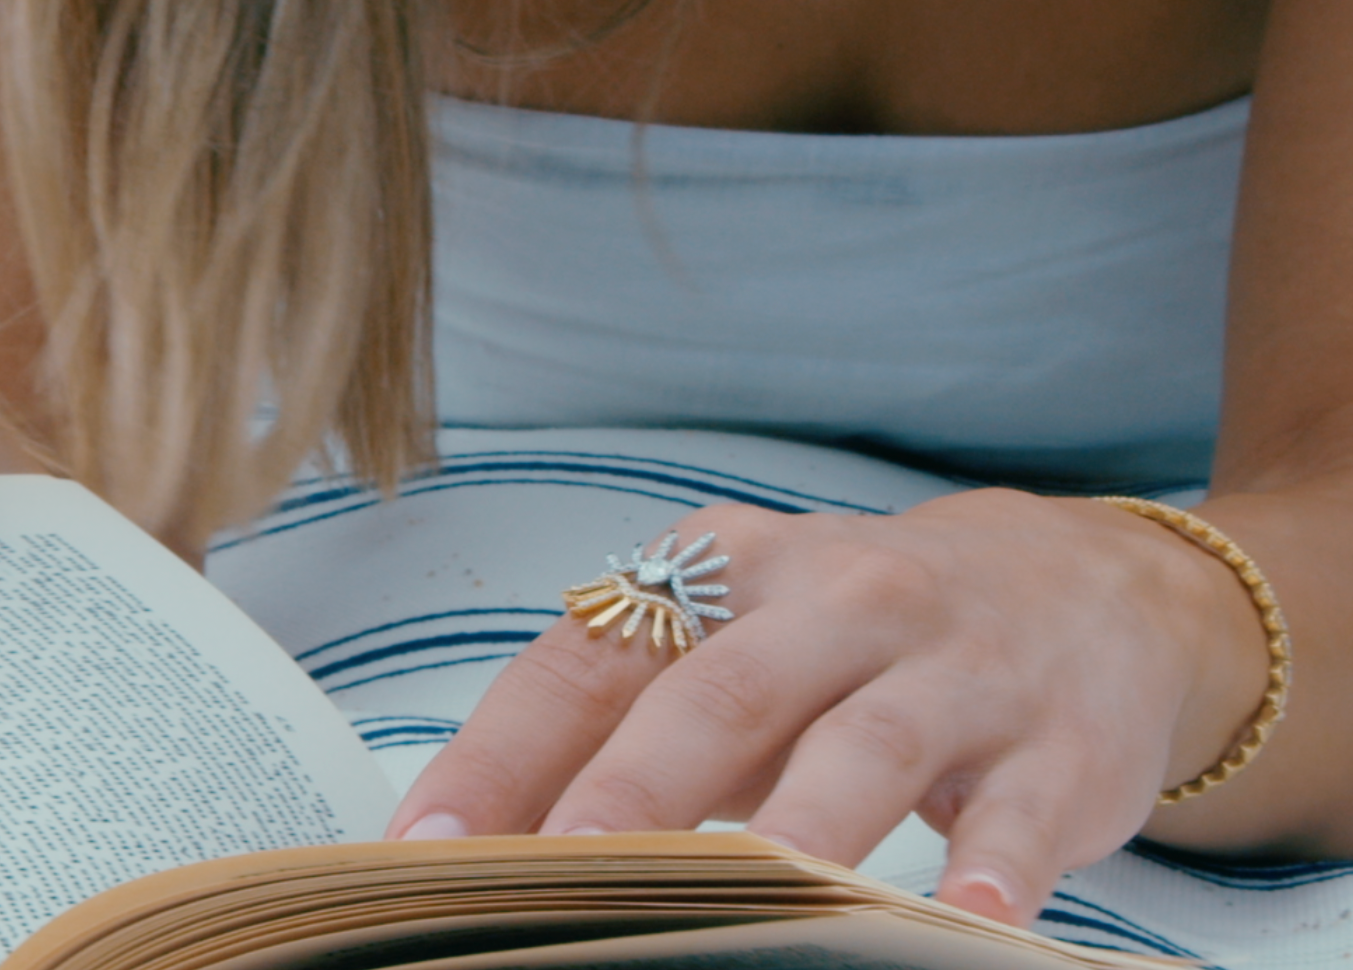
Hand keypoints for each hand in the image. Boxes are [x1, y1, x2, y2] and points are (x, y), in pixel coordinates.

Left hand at [386, 488, 1267, 926]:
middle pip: (720, 692)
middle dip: (633, 790)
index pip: (594, 655)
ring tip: (745, 910)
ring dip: (803, 830)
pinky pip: (1017, 806)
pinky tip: (971, 922)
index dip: (505, 750)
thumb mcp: (742, 641)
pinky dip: (992, 863)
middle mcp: (832, 596)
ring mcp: (948, 661)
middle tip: (560, 876)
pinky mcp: (1049, 737)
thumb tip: (492, 840)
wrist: (1068, 583)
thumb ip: (637, 717)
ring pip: (862, 742)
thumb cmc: (855, 631)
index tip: (425, 846)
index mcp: (726, 570)